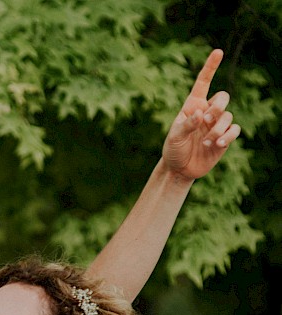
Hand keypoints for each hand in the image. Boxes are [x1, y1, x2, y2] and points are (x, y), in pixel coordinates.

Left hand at [163, 49, 240, 179]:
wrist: (179, 168)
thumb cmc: (173, 149)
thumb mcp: (174, 137)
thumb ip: (186, 124)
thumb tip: (200, 114)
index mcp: (192, 106)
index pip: (203, 83)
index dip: (210, 67)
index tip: (218, 52)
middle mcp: (206, 112)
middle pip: (223, 97)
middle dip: (217, 107)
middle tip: (206, 120)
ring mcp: (216, 124)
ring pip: (228, 116)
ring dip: (218, 129)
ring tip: (206, 143)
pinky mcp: (225, 137)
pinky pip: (235, 130)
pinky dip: (228, 136)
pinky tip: (217, 145)